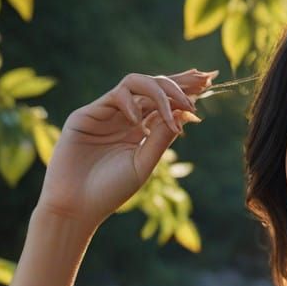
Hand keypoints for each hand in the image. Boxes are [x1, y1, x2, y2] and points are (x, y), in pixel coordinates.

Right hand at [35, 69, 215, 229]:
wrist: (77, 205)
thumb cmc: (109, 191)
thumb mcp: (143, 163)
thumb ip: (161, 138)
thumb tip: (187, 113)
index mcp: (139, 132)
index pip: (165, 103)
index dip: (185, 91)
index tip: (209, 83)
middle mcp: (125, 119)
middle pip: (153, 87)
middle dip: (179, 82)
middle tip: (204, 80)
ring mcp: (106, 114)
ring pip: (136, 83)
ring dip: (160, 90)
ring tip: (177, 105)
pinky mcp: (87, 114)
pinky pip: (116, 96)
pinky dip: (132, 104)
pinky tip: (138, 122)